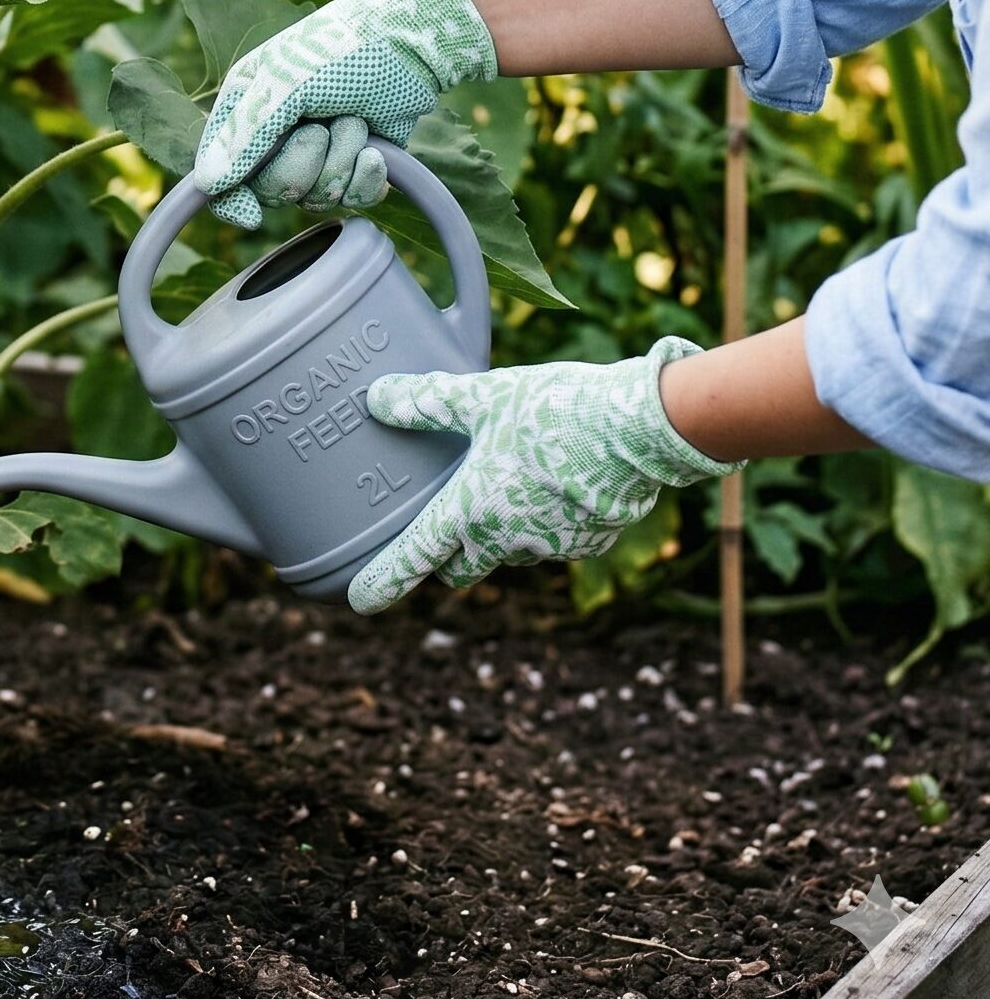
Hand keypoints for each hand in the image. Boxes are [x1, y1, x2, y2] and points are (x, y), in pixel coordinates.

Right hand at [192, 0, 496, 229]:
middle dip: (304, 163)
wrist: (409, 45)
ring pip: (314, 198)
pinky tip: (376, 151)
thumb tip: (206, 185)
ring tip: (354, 121)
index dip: (231, 200)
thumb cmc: (340, 50)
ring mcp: (315, 153)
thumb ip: (244, 136)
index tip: (252, 216)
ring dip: (340, 161)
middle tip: (322, 127)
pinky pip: (350, 199)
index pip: (219, 173)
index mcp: (244, 109)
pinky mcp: (353, 166)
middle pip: (271, 191)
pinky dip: (366, 178)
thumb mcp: (284, 85)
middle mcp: (275, 136)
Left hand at [346, 337, 744, 614]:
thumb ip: (428, 402)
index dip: (384, 580)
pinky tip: (554, 482)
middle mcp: (506, 540)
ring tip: (509, 482)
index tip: (359, 602)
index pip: (416, 556)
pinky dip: (544, 521)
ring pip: (510, 552)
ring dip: (502, 532)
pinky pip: (553, 540)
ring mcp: (551, 547)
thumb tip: (377, 398)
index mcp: (470, 510)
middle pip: (463, 566)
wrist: (638, 429)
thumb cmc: (552, 411)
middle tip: (444, 526)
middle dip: (449, 556)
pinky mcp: (590, 543)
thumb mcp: (481, 397)